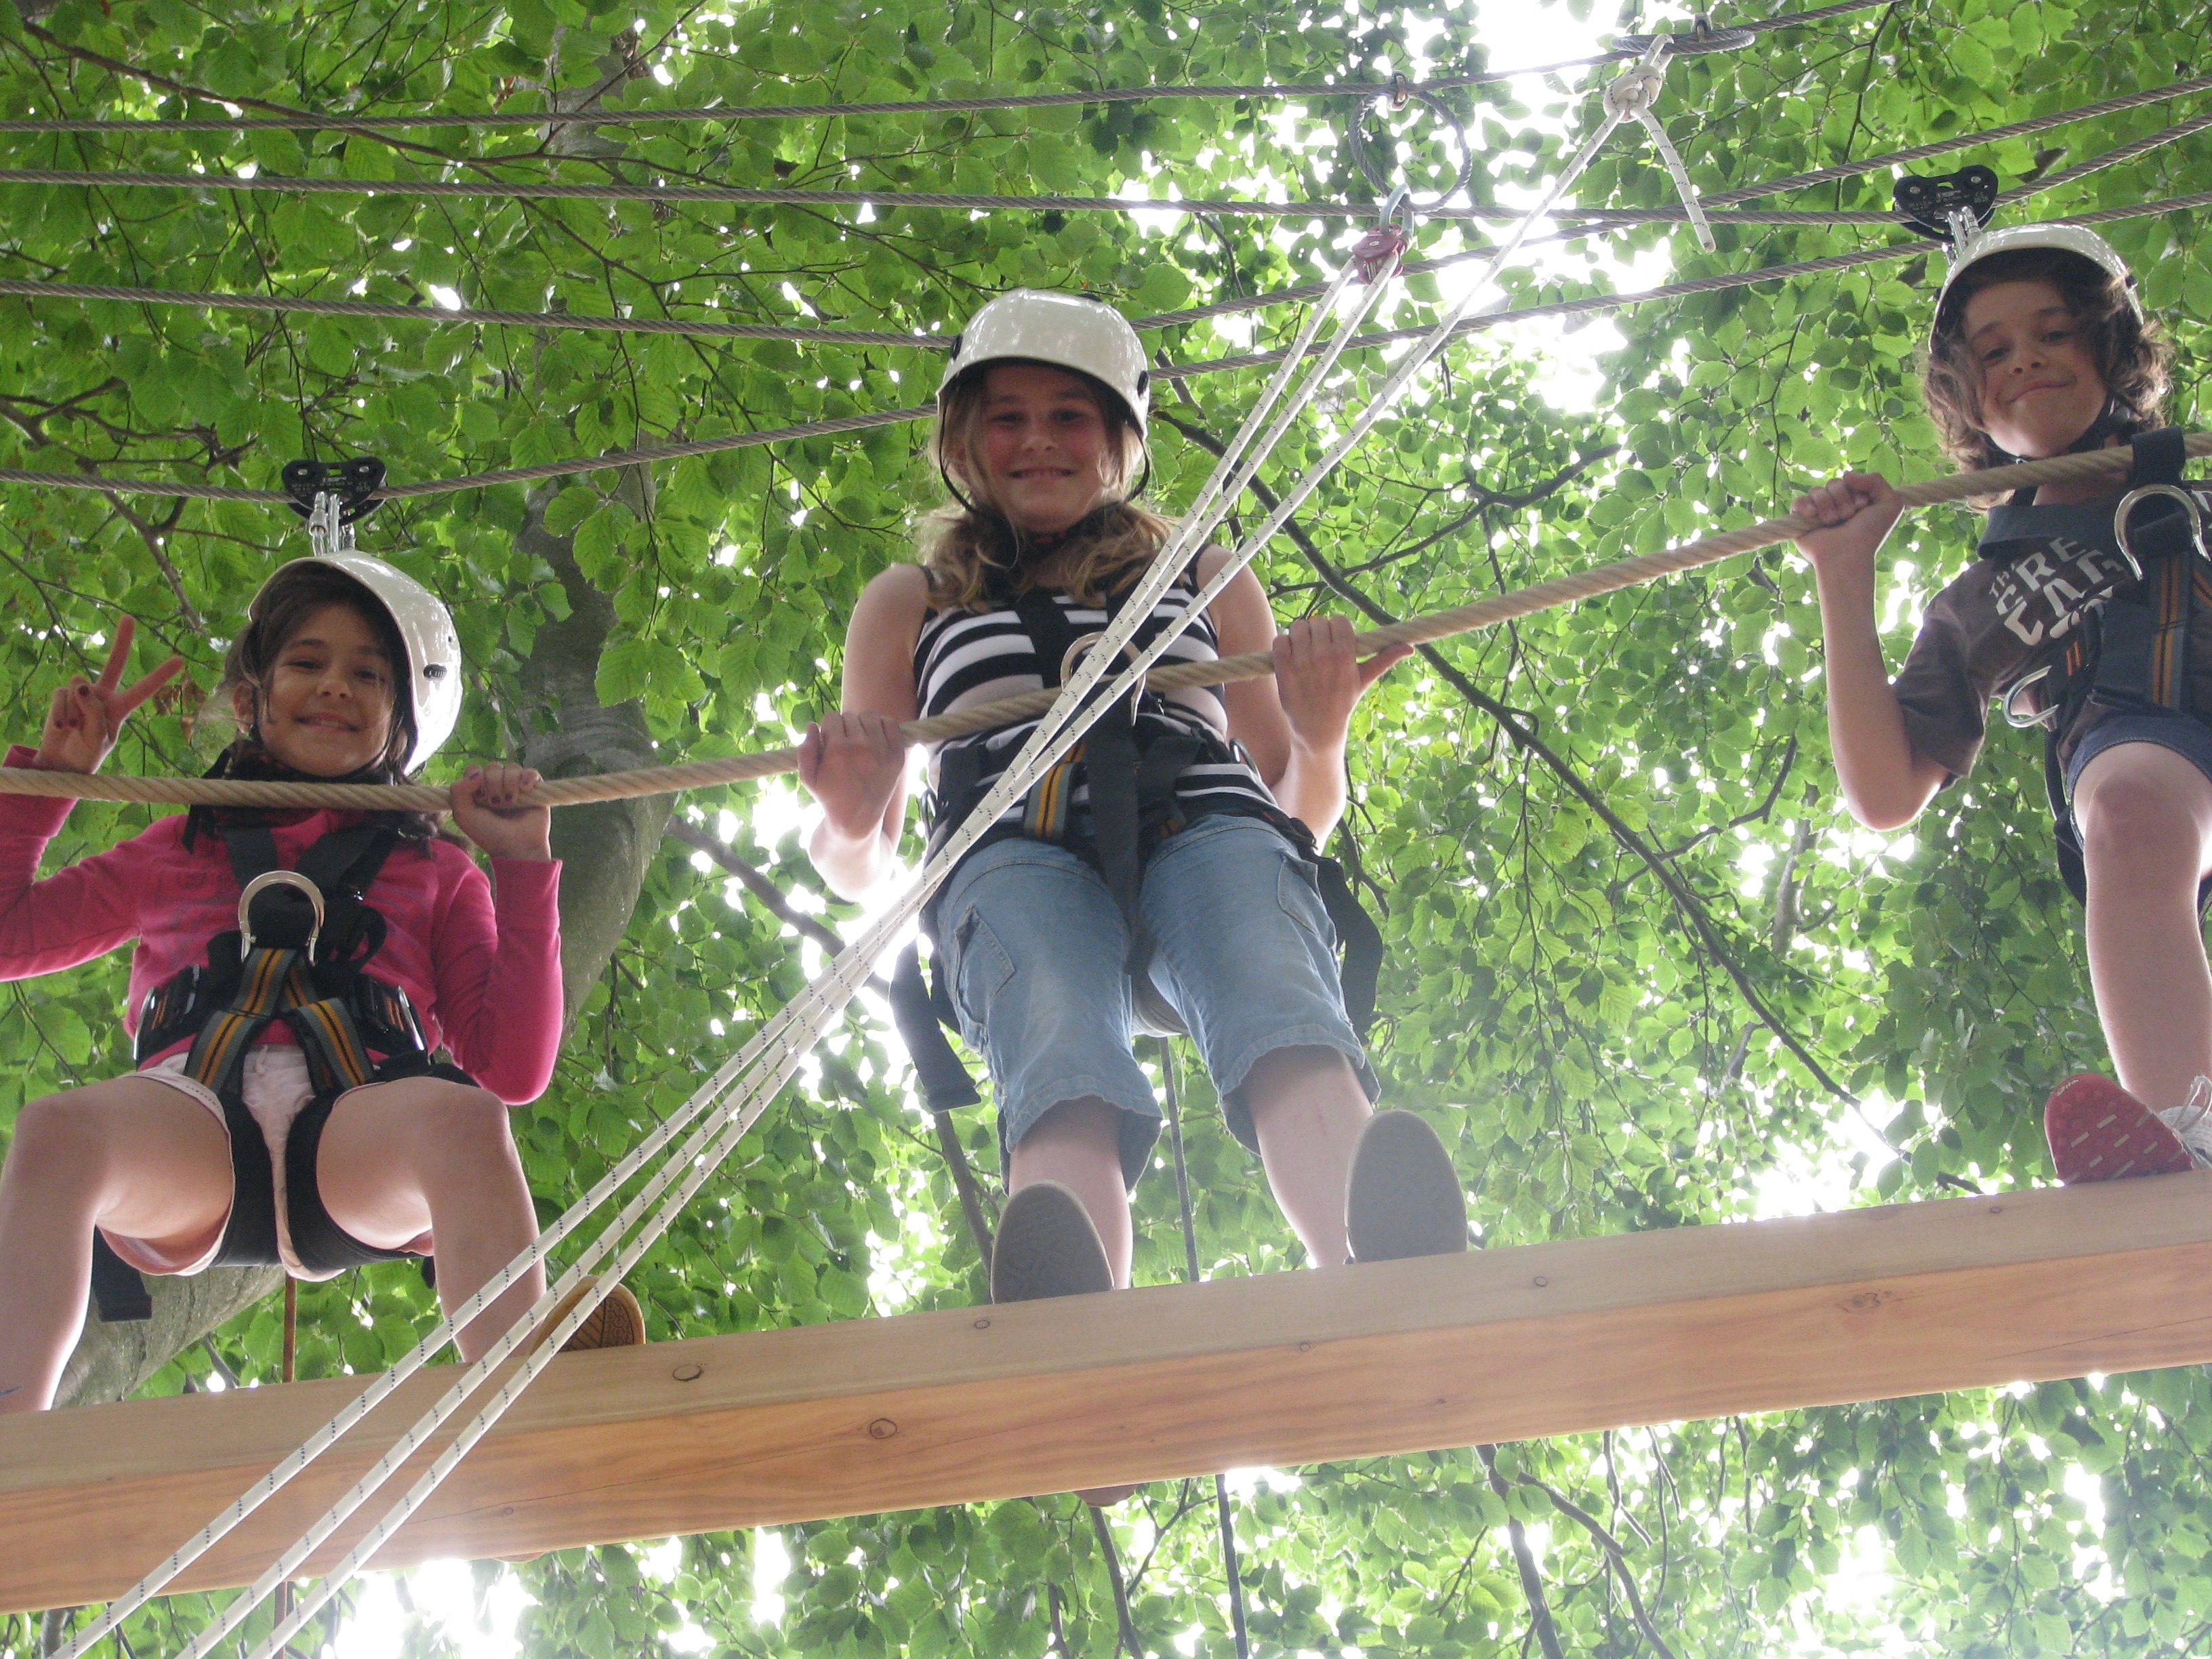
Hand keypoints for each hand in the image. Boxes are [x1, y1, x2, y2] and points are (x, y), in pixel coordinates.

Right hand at [32, 616, 185, 774]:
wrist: (61, 763)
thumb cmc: (86, 754)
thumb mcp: (98, 740)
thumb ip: (94, 715)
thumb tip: (83, 687)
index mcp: (120, 708)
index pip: (143, 690)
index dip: (159, 675)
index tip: (180, 660)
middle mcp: (103, 696)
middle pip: (114, 664)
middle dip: (121, 641)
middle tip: (128, 618)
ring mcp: (82, 693)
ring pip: (80, 687)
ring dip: (75, 710)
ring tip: (74, 728)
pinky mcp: (62, 695)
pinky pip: (61, 695)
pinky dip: (60, 712)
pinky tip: (62, 726)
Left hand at [451, 763, 551, 859]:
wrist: (515, 846)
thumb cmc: (489, 834)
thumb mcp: (464, 815)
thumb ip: (458, 791)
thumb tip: (477, 773)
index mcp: (479, 790)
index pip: (475, 769)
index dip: (476, 778)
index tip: (479, 798)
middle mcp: (497, 785)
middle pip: (494, 767)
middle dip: (493, 784)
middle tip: (495, 803)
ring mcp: (516, 786)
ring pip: (512, 768)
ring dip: (510, 783)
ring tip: (510, 802)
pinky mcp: (535, 789)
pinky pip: (532, 772)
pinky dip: (528, 778)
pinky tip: (525, 789)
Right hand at [798, 711, 908, 841]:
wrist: (857, 819)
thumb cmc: (830, 797)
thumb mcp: (808, 778)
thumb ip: (805, 750)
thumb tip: (811, 725)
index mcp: (838, 750)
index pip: (831, 717)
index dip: (828, 728)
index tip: (829, 741)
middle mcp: (861, 747)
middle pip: (849, 716)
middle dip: (843, 727)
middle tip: (844, 744)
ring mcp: (882, 750)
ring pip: (870, 716)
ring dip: (862, 724)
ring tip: (859, 739)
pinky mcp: (897, 755)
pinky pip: (891, 724)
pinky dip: (882, 725)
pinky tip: (875, 738)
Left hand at [1272, 616, 1410, 754]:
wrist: (1318, 729)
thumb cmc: (1343, 701)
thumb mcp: (1365, 680)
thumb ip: (1385, 659)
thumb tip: (1409, 647)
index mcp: (1345, 656)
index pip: (1339, 620)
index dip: (1337, 628)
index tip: (1336, 639)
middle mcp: (1323, 657)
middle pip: (1318, 621)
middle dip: (1319, 631)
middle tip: (1320, 646)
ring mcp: (1301, 664)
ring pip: (1298, 627)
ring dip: (1300, 634)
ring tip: (1305, 648)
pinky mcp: (1283, 670)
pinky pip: (1280, 640)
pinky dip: (1283, 643)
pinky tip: (1291, 654)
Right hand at [1789, 472, 1903, 587]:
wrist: (1848, 554)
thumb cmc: (1870, 533)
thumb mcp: (1890, 503)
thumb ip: (1876, 479)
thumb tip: (1846, 475)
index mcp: (1853, 499)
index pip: (1849, 479)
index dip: (1857, 492)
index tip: (1863, 508)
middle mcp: (1835, 504)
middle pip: (1833, 483)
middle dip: (1843, 499)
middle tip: (1848, 518)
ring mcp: (1817, 511)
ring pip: (1817, 490)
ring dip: (1828, 506)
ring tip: (1833, 523)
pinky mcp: (1800, 519)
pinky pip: (1798, 500)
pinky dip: (1806, 506)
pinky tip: (1813, 516)